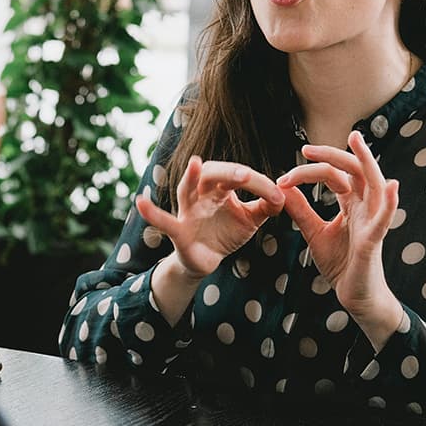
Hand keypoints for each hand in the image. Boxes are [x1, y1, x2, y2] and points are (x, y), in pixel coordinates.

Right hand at [138, 157, 284, 280]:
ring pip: (186, 189)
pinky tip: (140, 204)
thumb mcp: (251, 219)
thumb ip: (267, 206)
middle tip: (245, 176)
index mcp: (221, 188)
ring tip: (194, 165)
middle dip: (228, 172)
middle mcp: (201, 194)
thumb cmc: (226, 232)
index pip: (239, 177)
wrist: (206, 261)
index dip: (258, 184)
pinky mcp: (178, 231)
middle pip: (211, 173)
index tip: (278, 196)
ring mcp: (187, 211)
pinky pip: (164, 221)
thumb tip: (285, 194)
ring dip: (190, 177)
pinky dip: (152, 213)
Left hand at [276, 131, 402, 348]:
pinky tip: (392, 186)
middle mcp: (365, 207)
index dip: (310, 171)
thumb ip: (301, 211)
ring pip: (375, 184)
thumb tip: (282, 188)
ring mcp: (372, 222)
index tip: (284, 177)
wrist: (354, 295)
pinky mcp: (374, 241)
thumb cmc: (340, 263)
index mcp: (351, 204)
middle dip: (333, 155)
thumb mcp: (314, 232)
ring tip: (358, 142)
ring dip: (367, 162)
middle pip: (354, 171)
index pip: (334, 175)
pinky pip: (385, 219)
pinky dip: (389, 203)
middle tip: (307, 149)